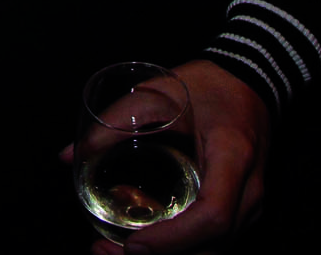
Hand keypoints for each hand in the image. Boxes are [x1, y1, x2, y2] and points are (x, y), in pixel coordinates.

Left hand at [62, 60, 270, 254]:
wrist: (248, 82)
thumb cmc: (207, 85)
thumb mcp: (159, 91)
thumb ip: (115, 121)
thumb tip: (70, 156)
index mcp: (233, 154)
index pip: (212, 214)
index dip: (174, 238)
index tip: (134, 244)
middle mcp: (249, 189)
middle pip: (212, 244)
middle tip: (105, 252)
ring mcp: (250, 205)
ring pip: (213, 251)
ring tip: (112, 252)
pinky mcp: (242, 212)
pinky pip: (214, 242)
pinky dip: (179, 250)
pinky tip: (143, 245)